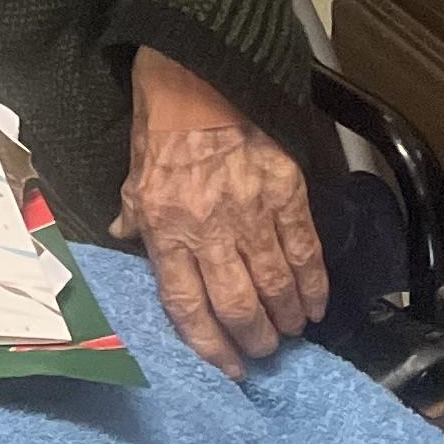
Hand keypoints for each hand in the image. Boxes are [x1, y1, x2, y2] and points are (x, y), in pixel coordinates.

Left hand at [116, 47, 328, 378]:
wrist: (201, 76)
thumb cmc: (163, 127)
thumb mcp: (133, 176)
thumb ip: (134, 217)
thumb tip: (128, 241)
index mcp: (165, 230)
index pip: (187, 306)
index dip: (210, 345)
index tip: (227, 368)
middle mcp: (208, 230)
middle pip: (237, 305)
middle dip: (254, 340)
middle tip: (264, 352)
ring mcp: (251, 213)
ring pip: (276, 285)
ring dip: (287, 318)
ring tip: (290, 333)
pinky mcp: (287, 194)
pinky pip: (305, 251)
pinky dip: (314, 285)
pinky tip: (316, 306)